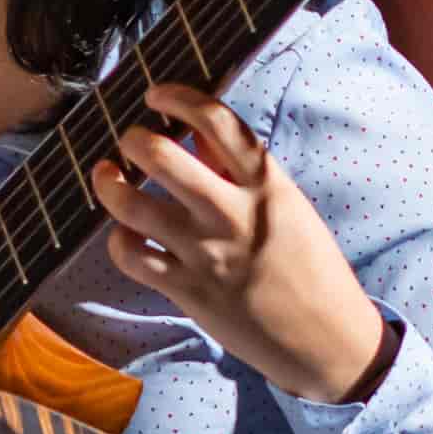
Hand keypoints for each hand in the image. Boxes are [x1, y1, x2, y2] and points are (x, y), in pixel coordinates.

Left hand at [92, 83, 386, 401]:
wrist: (325, 339)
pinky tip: (125, 232)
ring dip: (108, 182)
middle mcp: (232, 213)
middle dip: (132, 138)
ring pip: (131, 204)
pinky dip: (118, 238)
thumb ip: (242, 172)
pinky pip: (130, 255)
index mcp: (266, 184)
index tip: (157, 94)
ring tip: (107, 174)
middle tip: (130, 139)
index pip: (217, 120)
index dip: (178, 96)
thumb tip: (197, 136)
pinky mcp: (187, 290)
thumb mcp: (287, 207)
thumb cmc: (309, 266)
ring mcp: (205, 253)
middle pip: (160, 155)